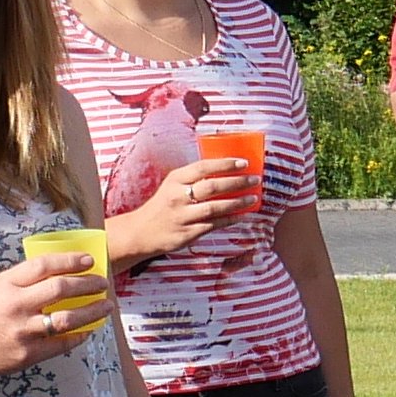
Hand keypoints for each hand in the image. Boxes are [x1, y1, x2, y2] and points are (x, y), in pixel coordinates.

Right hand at [0, 255, 112, 375]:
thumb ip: (25, 277)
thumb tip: (64, 268)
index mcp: (7, 284)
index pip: (44, 265)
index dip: (70, 260)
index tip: (89, 261)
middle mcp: (15, 306)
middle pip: (60, 289)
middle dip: (88, 284)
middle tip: (102, 284)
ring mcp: (22, 331)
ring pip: (67, 318)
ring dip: (92, 311)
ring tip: (106, 306)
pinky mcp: (27, 354)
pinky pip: (62, 343)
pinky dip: (79, 335)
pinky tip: (89, 329)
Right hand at [114, 158, 263, 264]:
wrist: (140, 232)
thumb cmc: (162, 206)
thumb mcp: (172, 186)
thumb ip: (193, 179)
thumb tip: (226, 172)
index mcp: (175, 180)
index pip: (204, 167)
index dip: (225, 164)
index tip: (244, 163)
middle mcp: (178, 196)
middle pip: (213, 186)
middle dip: (237, 182)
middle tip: (255, 180)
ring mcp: (183, 216)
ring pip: (215, 207)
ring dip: (238, 202)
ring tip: (253, 198)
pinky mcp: (187, 233)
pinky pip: (213, 225)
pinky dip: (229, 220)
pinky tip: (242, 216)